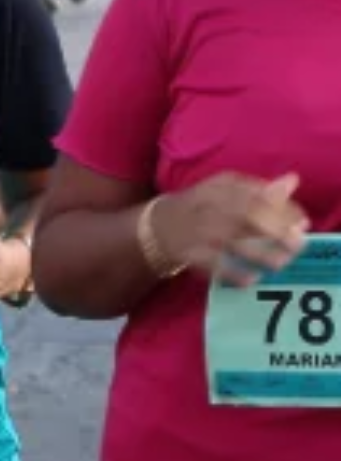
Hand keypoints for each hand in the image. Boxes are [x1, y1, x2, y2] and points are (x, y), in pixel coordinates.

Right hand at [154, 174, 307, 286]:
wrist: (157, 225)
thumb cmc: (202, 206)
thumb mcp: (227, 189)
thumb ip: (261, 188)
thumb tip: (292, 181)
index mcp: (220, 187)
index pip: (256, 194)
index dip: (283, 209)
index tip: (302, 222)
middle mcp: (208, 205)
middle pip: (245, 215)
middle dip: (275, 230)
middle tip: (296, 244)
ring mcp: (197, 230)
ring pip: (231, 241)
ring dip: (258, 253)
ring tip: (279, 263)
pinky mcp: (188, 252)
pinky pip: (212, 264)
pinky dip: (232, 273)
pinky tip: (251, 279)